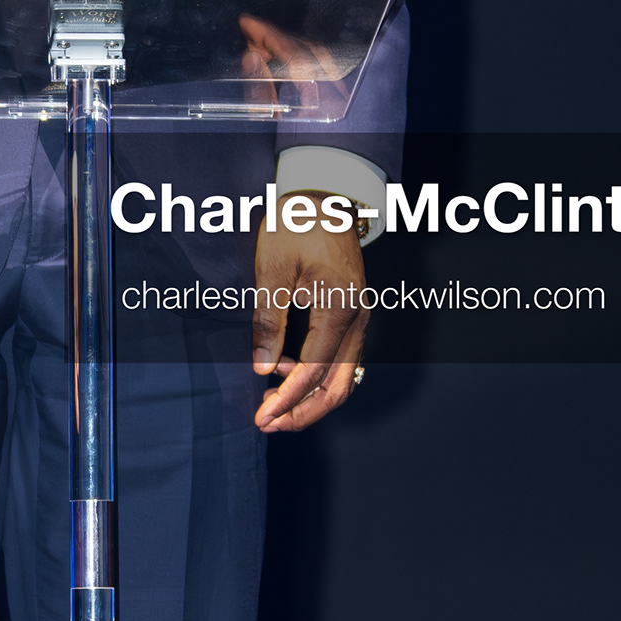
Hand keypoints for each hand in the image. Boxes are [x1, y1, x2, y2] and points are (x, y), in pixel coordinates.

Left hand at [252, 198, 368, 432]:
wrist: (322, 197)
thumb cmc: (296, 225)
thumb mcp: (272, 269)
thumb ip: (269, 320)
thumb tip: (262, 365)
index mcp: (339, 308)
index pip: (315, 370)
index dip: (288, 398)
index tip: (263, 417)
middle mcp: (356, 319)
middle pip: (339, 385)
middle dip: (304, 411)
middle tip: (269, 423)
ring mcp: (358, 318)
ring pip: (343, 377)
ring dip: (310, 397)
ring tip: (274, 407)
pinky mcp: (350, 315)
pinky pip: (341, 359)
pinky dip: (318, 377)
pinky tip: (286, 376)